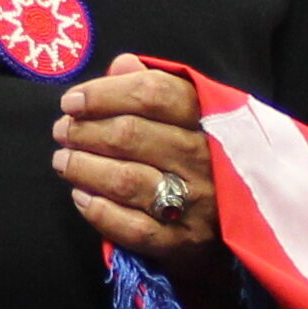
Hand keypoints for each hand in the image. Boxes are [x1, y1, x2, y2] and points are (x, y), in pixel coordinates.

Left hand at [54, 56, 215, 259]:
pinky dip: (98, 210)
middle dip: (84, 131)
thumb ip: (156, 89)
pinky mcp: (183, 244)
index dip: (105, 93)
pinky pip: (131, 227)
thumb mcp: (192, 120)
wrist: (245, 229)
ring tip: (63, 161)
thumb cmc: (205, 162)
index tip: (72, 101)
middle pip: (131, 134)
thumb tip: (122, 64)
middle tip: (62, 131)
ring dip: (83, 167)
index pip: (155, 93)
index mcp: (209, 121)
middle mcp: (206, 160)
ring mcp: (196, 204)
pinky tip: (81, 197)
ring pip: (125, 180)